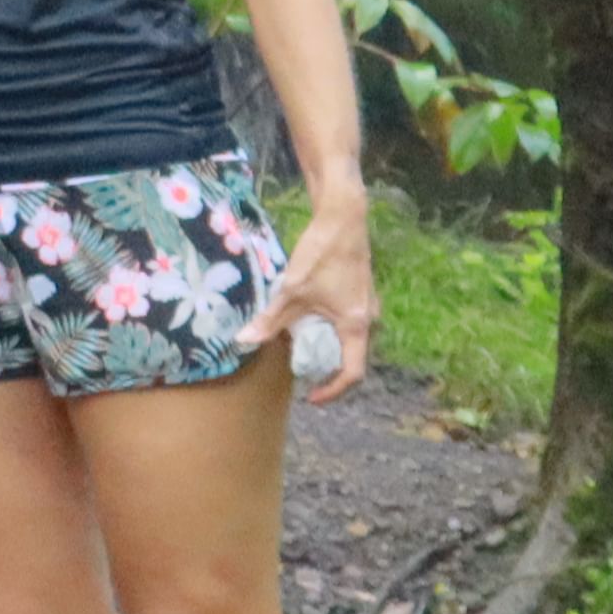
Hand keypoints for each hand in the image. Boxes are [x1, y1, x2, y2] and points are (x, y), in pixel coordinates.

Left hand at [243, 181, 378, 403]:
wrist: (342, 217)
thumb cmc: (321, 254)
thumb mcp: (292, 290)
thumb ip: (271, 319)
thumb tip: (244, 341)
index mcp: (356, 326)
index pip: (352, 372)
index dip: (333, 390)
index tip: (311, 396)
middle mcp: (369, 320)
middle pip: (350, 356)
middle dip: (326, 368)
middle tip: (299, 369)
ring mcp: (366, 305)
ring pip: (348, 339)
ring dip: (325, 347)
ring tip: (298, 345)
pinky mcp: (359, 292)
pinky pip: (346, 322)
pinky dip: (328, 329)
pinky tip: (305, 318)